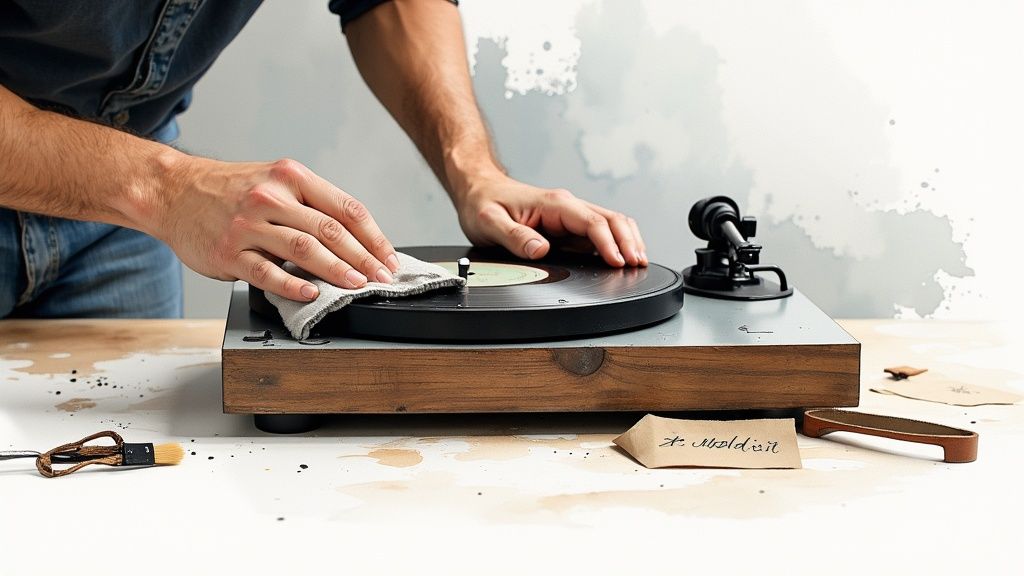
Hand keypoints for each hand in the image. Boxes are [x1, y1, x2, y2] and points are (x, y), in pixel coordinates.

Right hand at [153, 157, 399, 301]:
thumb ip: (310, 205)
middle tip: (381, 278)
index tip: (388, 258)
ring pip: (303, 249)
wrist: (174, 192)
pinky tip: (311, 292)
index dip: (373, 237)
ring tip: (356, 285)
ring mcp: (248, 225)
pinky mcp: (228, 251)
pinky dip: (292, 284)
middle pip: (330, 230)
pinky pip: (266, 271)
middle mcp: (271, 197)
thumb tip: (355, 240)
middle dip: (363, 258)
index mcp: (291, 177)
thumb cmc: (230, 191)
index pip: (346, 208)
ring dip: (336, 271)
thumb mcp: (274, 181)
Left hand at [455, 174, 647, 266]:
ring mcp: (569, 215)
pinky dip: (616, 241)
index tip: (618, 261)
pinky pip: (599, 230)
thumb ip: (514, 237)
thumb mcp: (489, 222)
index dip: (609, 243)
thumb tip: (540, 250)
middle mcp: (566, 206)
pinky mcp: (567, 225)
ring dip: (627, 239)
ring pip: (611, 222)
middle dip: (629, 241)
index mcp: (553, 204)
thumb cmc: (482, 202)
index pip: (592, 221)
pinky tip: (622, 255)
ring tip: (638, 260)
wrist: (477, 188)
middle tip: (638, 264)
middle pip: (611, 219)